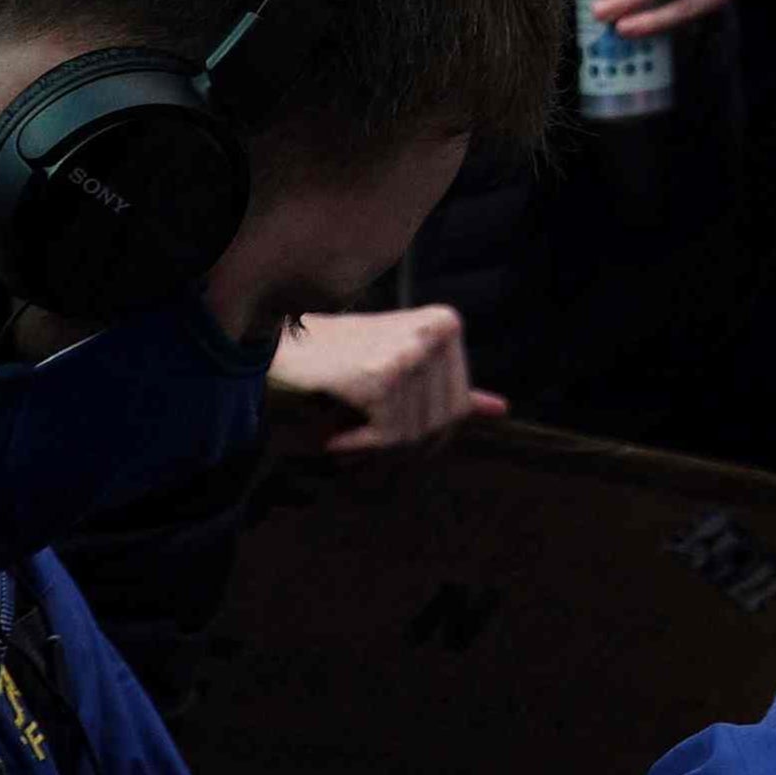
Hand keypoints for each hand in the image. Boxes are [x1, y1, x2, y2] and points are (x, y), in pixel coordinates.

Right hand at [269, 304, 498, 460]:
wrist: (274, 347)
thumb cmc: (335, 357)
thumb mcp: (399, 362)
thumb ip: (447, 386)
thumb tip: (501, 410)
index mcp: (447, 325)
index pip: (456, 409)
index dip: (419, 435)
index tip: (381, 430)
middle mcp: (437, 333)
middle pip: (438, 425)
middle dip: (397, 447)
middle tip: (357, 441)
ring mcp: (412, 354)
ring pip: (412, 436)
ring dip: (373, 450)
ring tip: (342, 434)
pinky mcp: (383, 379)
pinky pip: (386, 438)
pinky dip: (356, 447)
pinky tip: (333, 437)